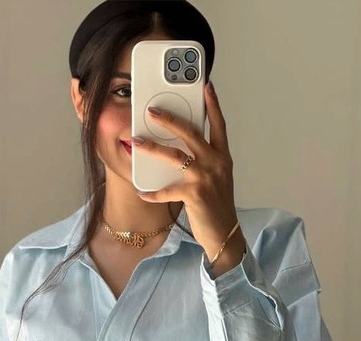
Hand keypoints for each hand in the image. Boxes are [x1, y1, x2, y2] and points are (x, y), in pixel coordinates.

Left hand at [134, 80, 243, 259]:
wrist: (224, 234)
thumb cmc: (217, 207)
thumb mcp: (217, 178)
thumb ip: (205, 161)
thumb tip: (182, 149)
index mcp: (222, 157)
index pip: (219, 125)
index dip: (213, 105)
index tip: (206, 86)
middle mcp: (216, 163)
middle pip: (191, 133)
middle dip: (169, 119)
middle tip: (152, 110)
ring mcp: (205, 178)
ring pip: (175, 156)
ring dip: (153, 147)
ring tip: (137, 141)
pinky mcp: (195, 194)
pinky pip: (167, 190)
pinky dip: (153, 192)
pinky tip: (142, 192)